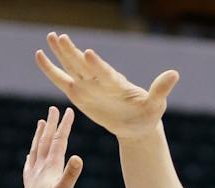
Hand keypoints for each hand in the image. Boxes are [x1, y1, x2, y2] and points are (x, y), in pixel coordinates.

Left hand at [12, 105, 83, 187]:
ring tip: (40, 123)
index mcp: (51, 166)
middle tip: (53, 109)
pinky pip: (29, 165)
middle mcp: (41, 167)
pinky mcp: (29, 184)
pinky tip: (29, 156)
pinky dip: (31, 156)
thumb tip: (78, 157)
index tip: (68, 111)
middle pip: (46, 141)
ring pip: (36, 149)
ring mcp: (34, 175)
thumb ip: (70, 174)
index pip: (59, 141)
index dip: (64, 126)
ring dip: (40, 135)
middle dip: (51, 124)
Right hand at [35, 32, 177, 140]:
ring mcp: (88, 85)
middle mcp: (100, 81)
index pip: (105, 73)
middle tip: (59, 36)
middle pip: (83, 65)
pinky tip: (40, 56)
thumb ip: (160, 89)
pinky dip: (51, 70)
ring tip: (51, 37)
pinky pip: (61, 80)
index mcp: (116, 84)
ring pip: (71, 67)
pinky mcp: (79, 93)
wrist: (136, 124)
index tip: (87, 53)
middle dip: (71, 53)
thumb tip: (174, 74)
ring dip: (61, 54)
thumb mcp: (155, 104)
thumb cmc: (147, 114)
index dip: (97, 65)